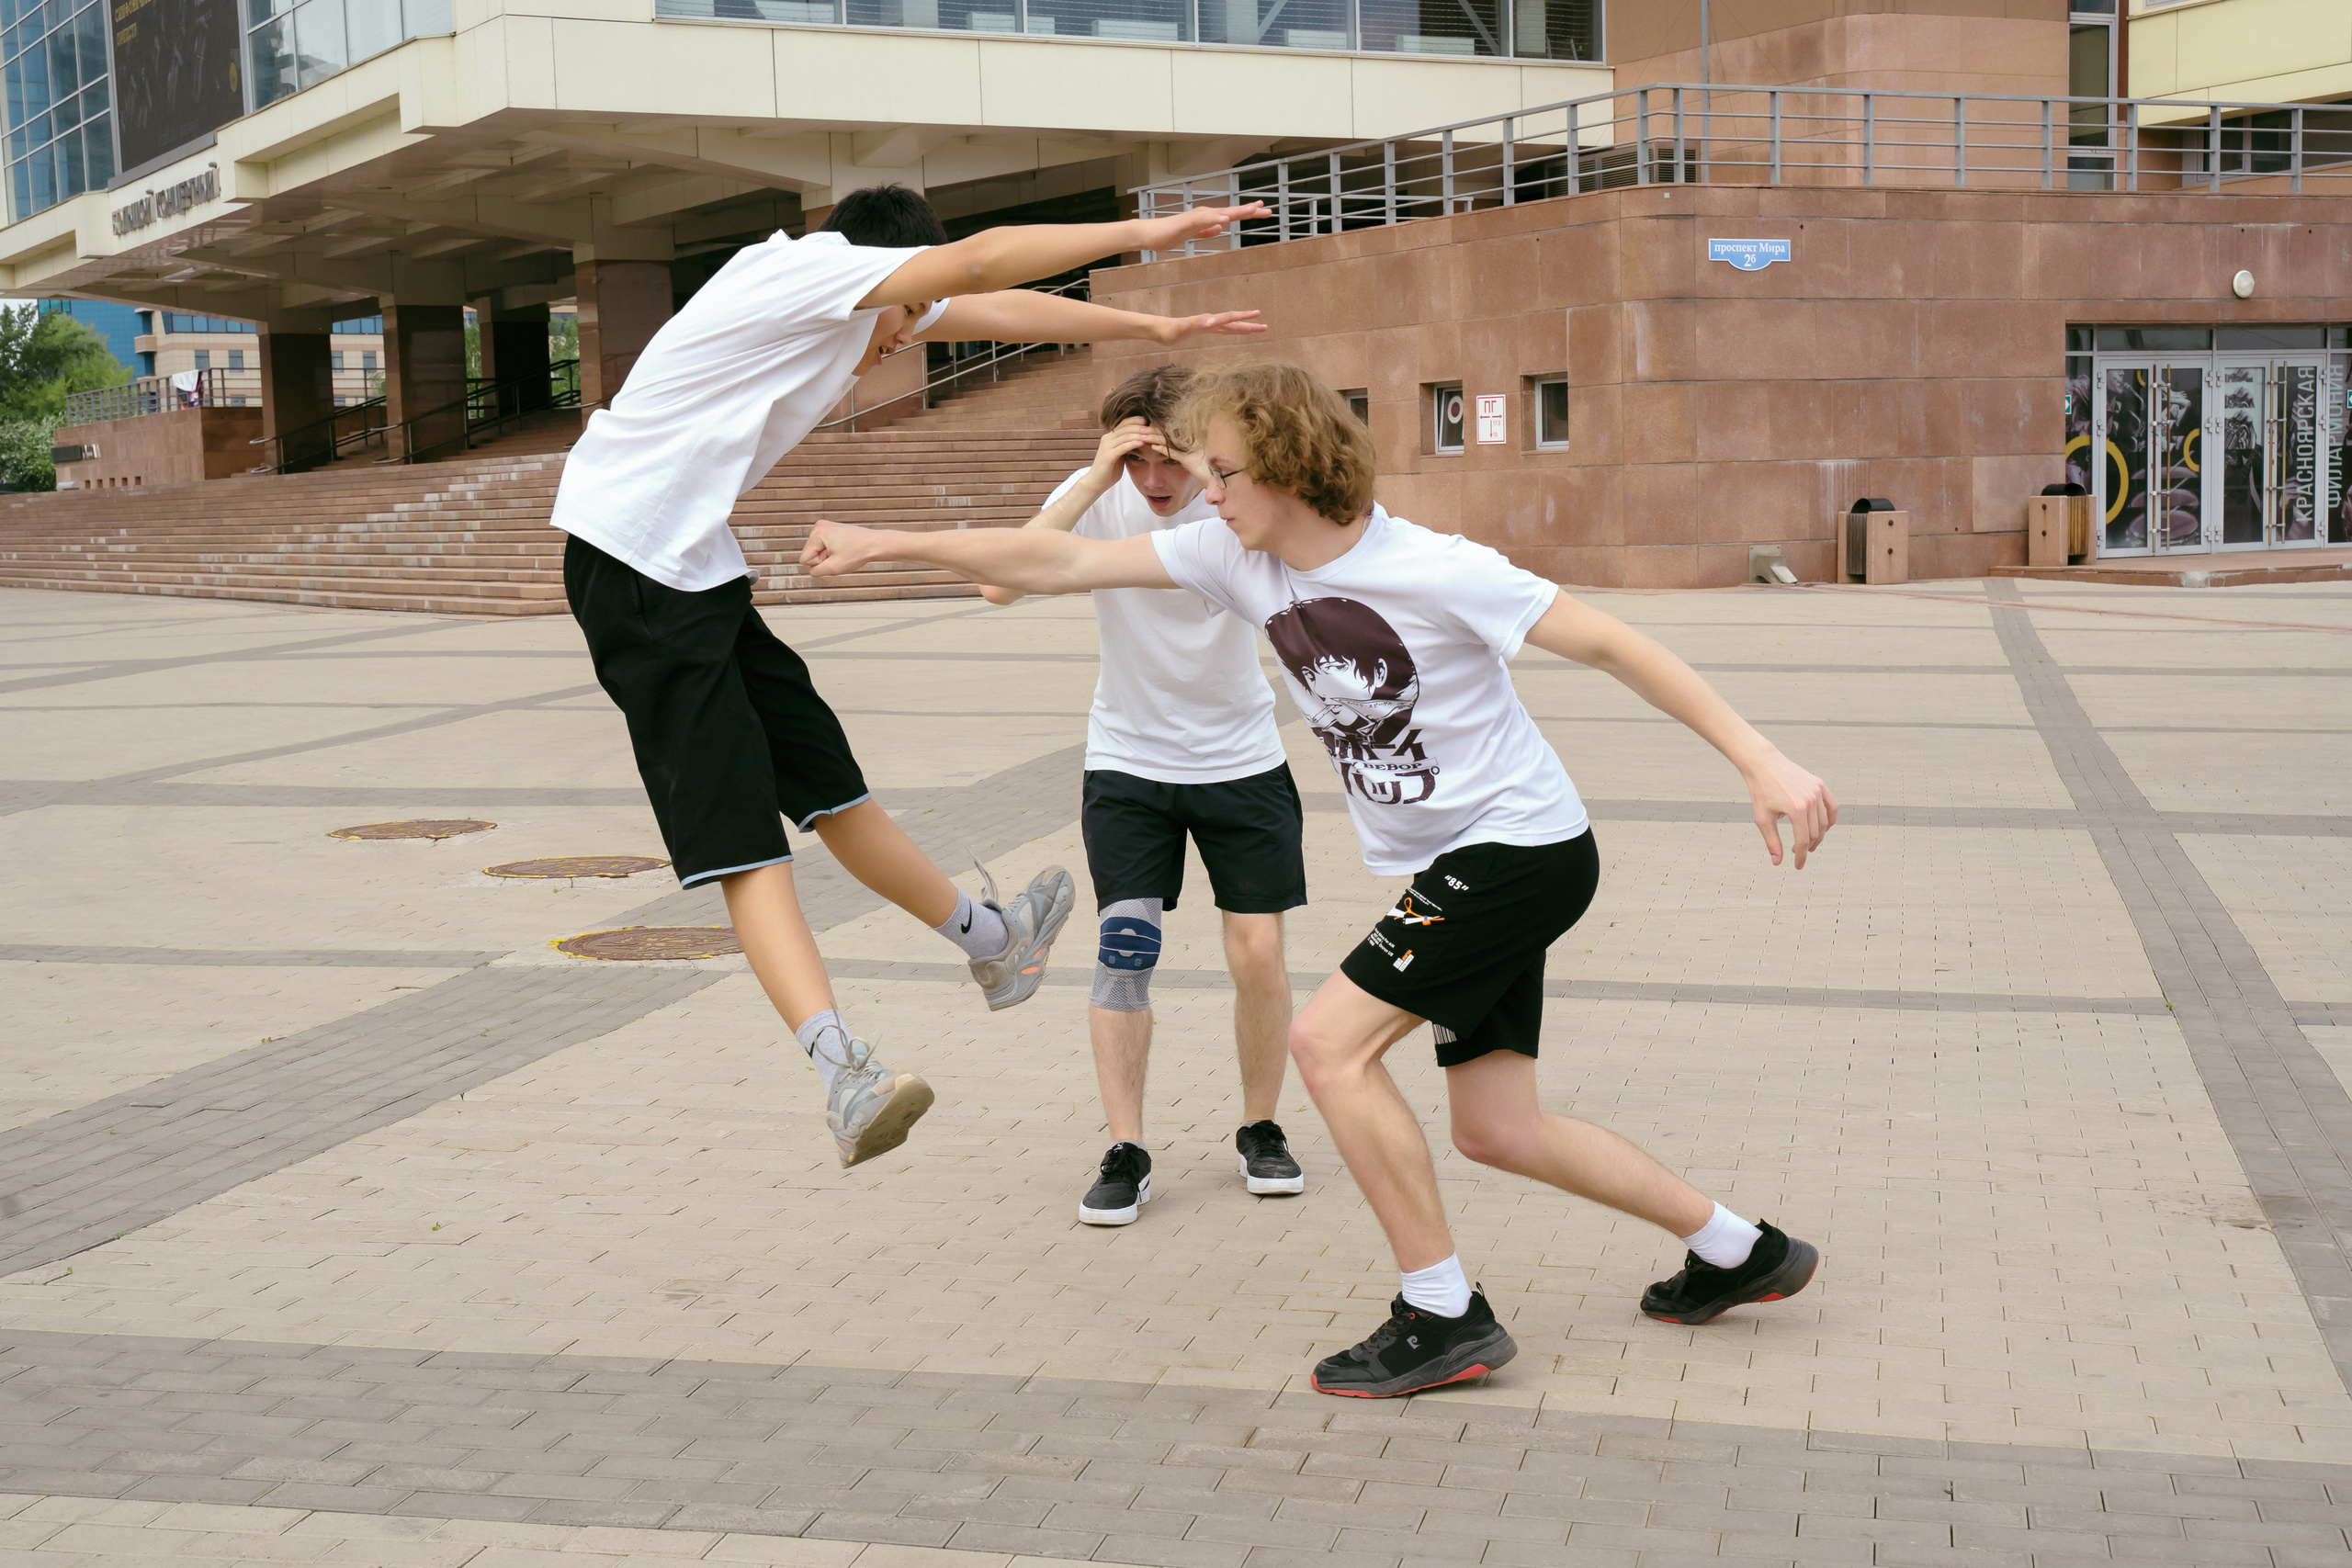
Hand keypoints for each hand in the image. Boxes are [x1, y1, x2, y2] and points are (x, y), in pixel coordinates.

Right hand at [801, 519, 880, 577]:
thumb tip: (811, 569)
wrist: (875, 544)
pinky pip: (823, 546)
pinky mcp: (831, 528)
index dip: (819, 564)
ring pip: (817, 550)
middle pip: (810, 553)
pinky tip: (843, 548)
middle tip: (840, 555)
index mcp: (817, 533)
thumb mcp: (833, 568)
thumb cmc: (858, 553)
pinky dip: (832, 550)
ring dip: (829, 555)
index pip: (804, 559)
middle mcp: (819, 526)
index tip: (834, 558)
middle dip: (824, 559)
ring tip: (842, 551)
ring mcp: (825, 526)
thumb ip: (816, 571)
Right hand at [1086, 418, 1161, 490]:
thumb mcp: (1119, 455)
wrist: (1096, 482)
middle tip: (1151, 427)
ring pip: (1125, 436)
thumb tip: (1139, 440)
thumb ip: (1125, 446)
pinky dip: (1134, 443)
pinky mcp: (1108, 456)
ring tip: (1150, 434)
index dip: (1135, 420)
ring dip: (1139, 434)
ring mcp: (1107, 446)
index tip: (1147, 420)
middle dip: (1140, 426)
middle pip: (1125, 427)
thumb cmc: (1109, 469)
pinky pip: (1123, 447)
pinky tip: (1142, 443)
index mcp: (1109, 437)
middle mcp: (1107, 439)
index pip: (1123, 423)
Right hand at [1136, 202, 1270, 252]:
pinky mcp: (1188, 222)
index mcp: (1207, 218)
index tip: (1264, 211)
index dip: (1248, 212)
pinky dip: (1216, 218)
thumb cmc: (1169, 234)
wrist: (1150, 234)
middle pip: (1231, 211)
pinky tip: (1226, 219)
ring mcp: (1196, 216)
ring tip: (1253, 210)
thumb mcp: (1193, 234)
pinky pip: (1204, 220)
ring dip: (1237, 211)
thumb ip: (1206, 230)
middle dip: (1249, 210)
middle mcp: (1205, 214)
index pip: (1232, 215)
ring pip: (1221, 212)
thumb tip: (1220, 226)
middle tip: (1267, 209)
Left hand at [1155, 309, 1267, 345]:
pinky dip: (1232, 331)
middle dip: (1250, 325)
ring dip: (1244, 328)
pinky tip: (1237, 331)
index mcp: (1208, 320)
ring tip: (1257, 329)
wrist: (1161, 330)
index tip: (1257, 315)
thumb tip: (1211, 322)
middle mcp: (1211, 321)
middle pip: (1234, 322)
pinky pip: (1223, 330)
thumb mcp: (1183, 329)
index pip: (1229, 318)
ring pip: (1231, 326)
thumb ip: (1196, 325)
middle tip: (1265, 327)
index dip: (1243, 317)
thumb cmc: (1171, 331)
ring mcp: (1209, 325)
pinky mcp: (1205, 330)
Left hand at [1744, 748, 1837, 868]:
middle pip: (1815, 832)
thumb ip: (1772, 841)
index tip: (1798, 866)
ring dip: (1818, 835)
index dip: (1801, 856)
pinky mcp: (1820, 785)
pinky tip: (1823, 828)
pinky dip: (1830, 819)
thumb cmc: (1761, 791)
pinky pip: (1832, 807)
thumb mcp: (1762, 818)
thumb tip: (1777, 862)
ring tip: (1808, 843)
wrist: (1764, 764)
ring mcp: (1817, 791)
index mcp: (1796, 809)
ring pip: (1824, 822)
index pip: (1803, 840)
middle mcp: (1810, 800)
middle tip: (1799, 852)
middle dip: (1808, 846)